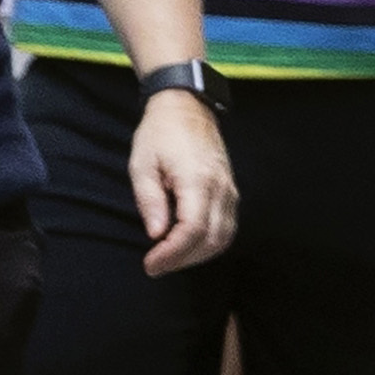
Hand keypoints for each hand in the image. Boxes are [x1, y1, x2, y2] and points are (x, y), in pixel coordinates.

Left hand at [129, 91, 238, 275]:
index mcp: (197, 181)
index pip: (192, 230)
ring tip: (171, 258)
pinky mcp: (232, 193)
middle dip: (183, 260)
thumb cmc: (159, 134)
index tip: (151, 265)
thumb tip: (156, 234)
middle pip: (211, 240)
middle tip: (156, 266)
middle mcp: (221, 189)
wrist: (188, 109)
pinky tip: (189, 246)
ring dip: (198, 255)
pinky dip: (209, 244)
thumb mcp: (142, 164)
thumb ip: (150, 200)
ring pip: (224, 238)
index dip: (172, 253)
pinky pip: (227, 228)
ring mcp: (230, 192)